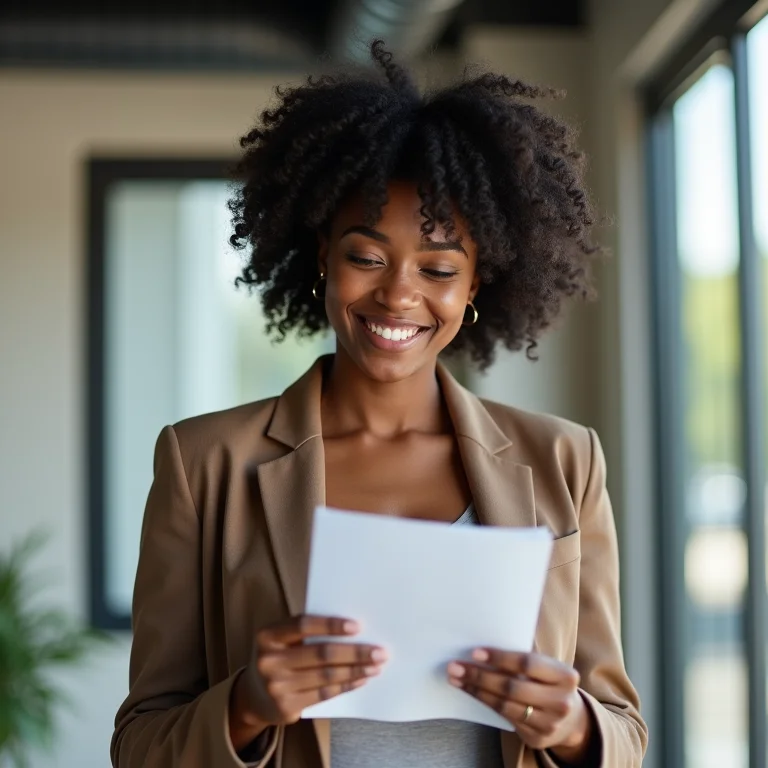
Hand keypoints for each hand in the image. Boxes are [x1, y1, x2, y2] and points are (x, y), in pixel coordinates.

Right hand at [239, 615, 386, 726]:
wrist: (253, 696)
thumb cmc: (278, 657)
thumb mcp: (281, 639)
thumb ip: (306, 631)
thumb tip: (352, 628)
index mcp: (268, 635)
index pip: (303, 625)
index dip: (331, 625)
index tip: (357, 626)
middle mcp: (269, 661)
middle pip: (321, 653)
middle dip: (354, 652)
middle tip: (379, 651)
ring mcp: (277, 686)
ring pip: (326, 676)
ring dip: (356, 670)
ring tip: (376, 665)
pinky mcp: (287, 707)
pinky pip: (324, 694)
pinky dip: (346, 685)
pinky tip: (361, 679)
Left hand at [447, 650, 591, 759]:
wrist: (571, 719)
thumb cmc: (550, 682)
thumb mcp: (547, 668)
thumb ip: (524, 660)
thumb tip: (483, 650)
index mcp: (565, 676)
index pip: (527, 664)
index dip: (500, 658)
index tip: (475, 653)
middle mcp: (561, 702)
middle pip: (512, 687)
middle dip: (480, 676)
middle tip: (455, 667)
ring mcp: (550, 723)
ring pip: (505, 705)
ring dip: (476, 691)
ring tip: (456, 679)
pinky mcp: (537, 738)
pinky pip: (505, 717)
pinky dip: (485, 703)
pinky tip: (471, 692)